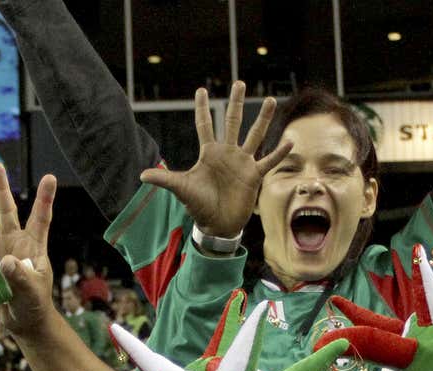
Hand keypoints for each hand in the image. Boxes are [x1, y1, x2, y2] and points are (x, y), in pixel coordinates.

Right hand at [0, 164, 55, 334]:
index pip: (40, 218)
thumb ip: (21, 277)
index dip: (44, 198)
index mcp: (33, 244)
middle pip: (4, 210)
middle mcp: (12, 241)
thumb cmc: (34, 303)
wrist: (19, 320)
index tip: (50, 177)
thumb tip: (4, 260)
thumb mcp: (32, 292)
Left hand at [138, 82, 290, 238]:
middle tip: (239, 83)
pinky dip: (279, 153)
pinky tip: (290, 141)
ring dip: (263, 119)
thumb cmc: (198, 206)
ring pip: (255, 135)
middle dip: (236, 103)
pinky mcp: (254, 175)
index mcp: (209, 152)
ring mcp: (243, 162)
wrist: (217, 224)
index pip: (205, 124)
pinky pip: (269, 161)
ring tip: (272, 100)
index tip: (201, 90)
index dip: (202, 108)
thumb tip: (142, 175)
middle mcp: (227, 153)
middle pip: (233, 122)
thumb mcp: (181, 189)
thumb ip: (165, 179)